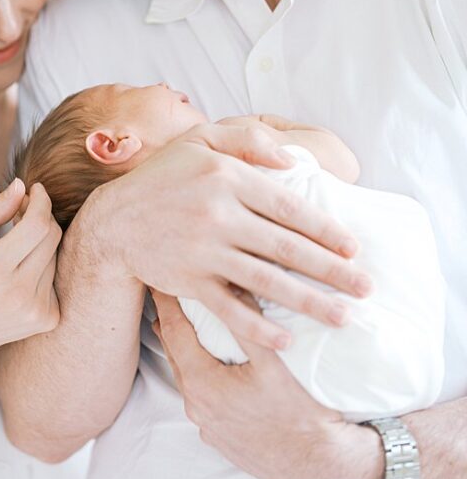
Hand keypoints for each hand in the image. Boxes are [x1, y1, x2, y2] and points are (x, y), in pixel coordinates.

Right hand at [0, 179, 61, 365]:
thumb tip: (21, 186)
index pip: (36, 225)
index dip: (41, 201)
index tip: (35, 190)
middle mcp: (19, 293)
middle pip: (51, 236)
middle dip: (42, 216)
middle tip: (23, 211)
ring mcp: (36, 310)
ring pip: (55, 255)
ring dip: (40, 242)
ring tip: (15, 246)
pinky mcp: (48, 319)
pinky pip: (55, 278)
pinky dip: (42, 267)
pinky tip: (18, 275)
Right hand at [83, 123, 370, 348]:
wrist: (113, 221)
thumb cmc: (162, 177)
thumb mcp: (200, 140)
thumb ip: (247, 138)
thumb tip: (291, 162)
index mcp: (226, 177)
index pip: (288, 206)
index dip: (325, 229)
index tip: (354, 248)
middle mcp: (217, 214)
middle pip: (287, 248)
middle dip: (333, 271)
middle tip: (366, 288)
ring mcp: (202, 251)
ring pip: (267, 281)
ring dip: (309, 302)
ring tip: (342, 317)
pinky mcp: (188, 281)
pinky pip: (230, 309)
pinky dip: (259, 327)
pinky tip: (286, 340)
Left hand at [151, 291, 383, 478]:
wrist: (320, 465)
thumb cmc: (300, 414)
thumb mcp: (274, 363)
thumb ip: (249, 322)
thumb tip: (234, 285)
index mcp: (203, 384)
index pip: (174, 332)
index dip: (167, 303)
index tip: (160, 279)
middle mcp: (197, 406)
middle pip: (175, 354)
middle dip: (170, 323)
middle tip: (167, 294)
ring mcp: (206, 425)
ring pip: (186, 377)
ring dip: (184, 350)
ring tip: (183, 324)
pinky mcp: (219, 437)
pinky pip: (200, 398)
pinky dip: (199, 374)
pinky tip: (211, 365)